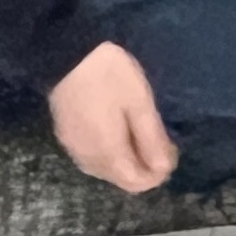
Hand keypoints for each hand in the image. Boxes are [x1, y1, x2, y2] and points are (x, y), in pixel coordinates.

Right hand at [47, 42, 177, 193]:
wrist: (66, 53)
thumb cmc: (110, 75)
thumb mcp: (139, 103)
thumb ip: (151, 138)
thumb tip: (164, 169)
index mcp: (108, 152)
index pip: (135, 182)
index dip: (157, 174)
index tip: (170, 152)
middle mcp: (87, 158)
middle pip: (120, 178)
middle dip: (143, 167)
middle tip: (160, 141)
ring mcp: (72, 147)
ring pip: (105, 169)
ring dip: (126, 160)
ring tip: (141, 133)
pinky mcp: (65, 135)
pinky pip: (91, 156)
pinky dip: (109, 152)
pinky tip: (118, 131)